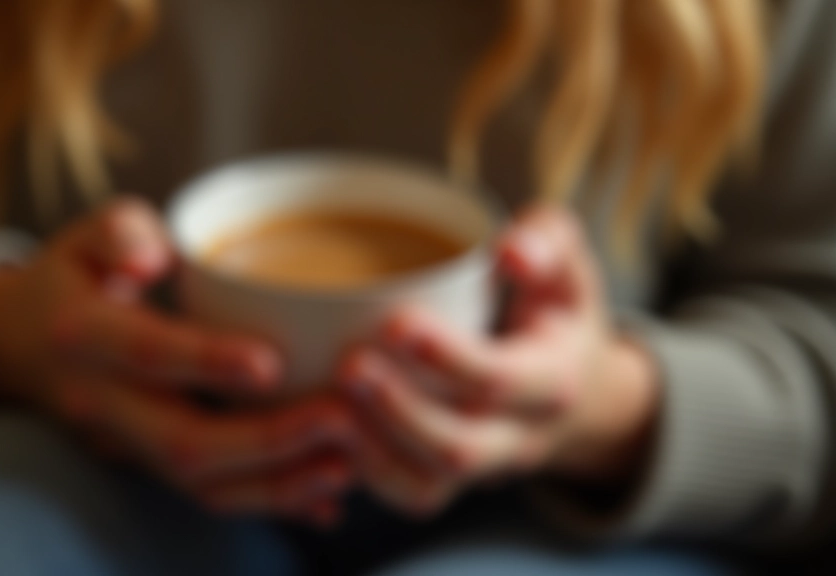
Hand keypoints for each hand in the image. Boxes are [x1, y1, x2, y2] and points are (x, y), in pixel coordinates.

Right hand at [0, 198, 354, 523]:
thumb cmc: (72, 279)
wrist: (23, 347)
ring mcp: (127, 444)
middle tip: (340, 418)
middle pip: (183, 443)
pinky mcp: (151, 465)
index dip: (206, 361)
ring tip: (348, 464)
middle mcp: (103, 403)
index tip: (271, 364)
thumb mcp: (81, 237)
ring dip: (279, 484)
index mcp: (84, 337)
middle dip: (266, 441)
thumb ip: (116, 229)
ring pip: (202, 485)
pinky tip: (326, 498)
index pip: (146, 353)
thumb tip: (151, 255)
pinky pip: (211, 496)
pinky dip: (271, 502)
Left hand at [337, 207, 658, 516]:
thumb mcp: (569, 267)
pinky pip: (408, 495)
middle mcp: (521, 437)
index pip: (501, 380)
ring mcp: (484, 467)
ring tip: (327, 405)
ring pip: (428, 484)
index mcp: (553, 381)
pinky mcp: (451, 480)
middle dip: (399, 411)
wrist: (576, 389)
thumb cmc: (555, 312)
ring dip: (373, 450)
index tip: (396, 323)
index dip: (448, 358)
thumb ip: (548, 241)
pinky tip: (330, 431)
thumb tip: (509, 251)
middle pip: (459, 447)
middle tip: (349, 366)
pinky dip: (365, 471)